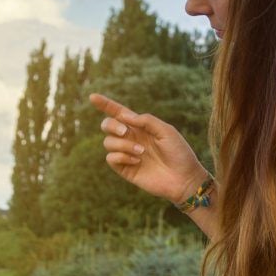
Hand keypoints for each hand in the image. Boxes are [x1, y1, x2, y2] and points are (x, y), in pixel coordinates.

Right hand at [90, 93, 208, 204]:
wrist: (183, 178)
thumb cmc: (178, 153)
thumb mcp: (166, 131)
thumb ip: (146, 120)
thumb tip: (123, 116)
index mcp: (140, 127)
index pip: (118, 113)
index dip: (105, 104)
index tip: (92, 97)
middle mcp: (130, 139)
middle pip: (107, 125)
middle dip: (111, 125)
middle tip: (125, 131)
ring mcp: (126, 154)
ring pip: (108, 142)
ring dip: (123, 145)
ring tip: (141, 152)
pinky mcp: (124, 169)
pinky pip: (111, 158)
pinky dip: (122, 157)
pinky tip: (138, 161)